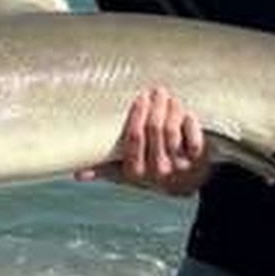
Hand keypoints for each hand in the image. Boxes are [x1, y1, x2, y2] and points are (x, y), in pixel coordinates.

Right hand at [77, 85, 209, 192]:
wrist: (182, 184)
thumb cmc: (147, 170)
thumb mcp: (123, 173)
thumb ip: (103, 169)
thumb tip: (77, 174)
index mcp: (135, 172)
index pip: (134, 138)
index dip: (137, 115)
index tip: (139, 98)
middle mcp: (156, 171)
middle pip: (155, 131)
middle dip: (155, 107)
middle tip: (156, 91)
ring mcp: (177, 166)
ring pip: (173, 132)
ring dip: (171, 110)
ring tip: (169, 98)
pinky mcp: (197, 161)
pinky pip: (195, 141)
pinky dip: (191, 125)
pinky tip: (187, 114)